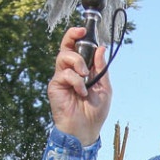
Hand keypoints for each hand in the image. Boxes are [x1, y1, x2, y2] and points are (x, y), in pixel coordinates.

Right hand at [48, 25, 111, 144]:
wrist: (86, 130)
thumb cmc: (95, 111)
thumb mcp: (104, 87)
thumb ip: (101, 68)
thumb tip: (101, 48)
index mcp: (82, 70)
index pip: (78, 48)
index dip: (78, 36)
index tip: (84, 30)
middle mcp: (70, 71)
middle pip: (65, 46)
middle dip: (71, 36)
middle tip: (79, 33)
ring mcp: (61, 78)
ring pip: (64, 56)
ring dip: (78, 62)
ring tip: (85, 76)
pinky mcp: (55, 86)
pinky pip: (64, 74)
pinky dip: (76, 81)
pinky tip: (81, 92)